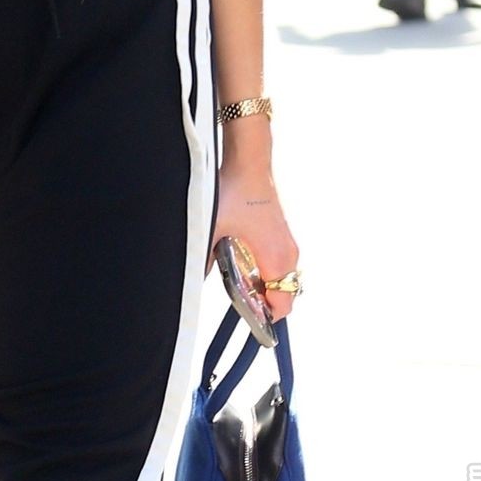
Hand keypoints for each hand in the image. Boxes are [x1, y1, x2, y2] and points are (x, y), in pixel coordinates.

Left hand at [213, 159, 299, 322]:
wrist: (249, 161)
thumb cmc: (235, 192)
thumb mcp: (212, 227)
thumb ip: (201, 258)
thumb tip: (191, 280)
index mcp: (277, 258)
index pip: (282, 305)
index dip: (265, 318)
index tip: (245, 319)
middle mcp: (289, 254)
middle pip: (282, 294)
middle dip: (260, 301)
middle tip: (236, 297)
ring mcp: (287, 243)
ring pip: (280, 278)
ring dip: (261, 283)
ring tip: (235, 276)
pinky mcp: (281, 234)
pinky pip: (277, 263)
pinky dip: (263, 268)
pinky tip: (239, 257)